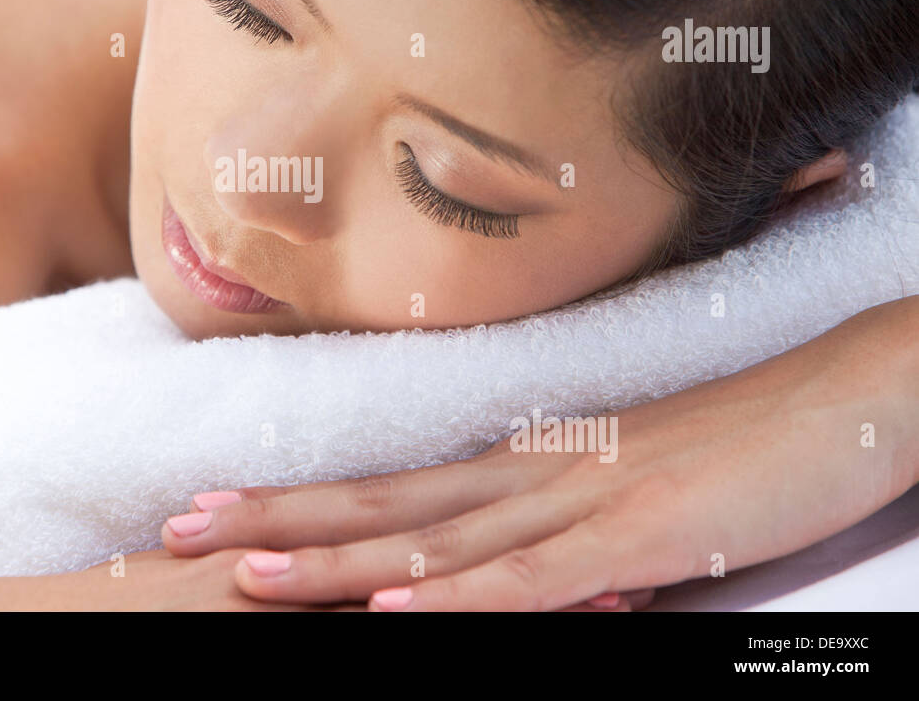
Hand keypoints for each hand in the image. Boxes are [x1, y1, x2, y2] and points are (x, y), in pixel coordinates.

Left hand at [162, 299, 918, 609]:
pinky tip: (398, 612)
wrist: (834, 398)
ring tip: (245, 578)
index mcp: (518, 466)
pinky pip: (536, 578)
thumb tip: (487, 571)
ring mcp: (579, 504)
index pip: (385, 487)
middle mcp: (528, 477)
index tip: (212, 509)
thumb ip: (545, 530)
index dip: (294, 502)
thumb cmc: (725, 444)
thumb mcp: (615, 492)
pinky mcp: (640, 538)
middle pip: (381, 505)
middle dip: (275, 523)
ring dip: (337, 565)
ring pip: (437, 543)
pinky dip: (462, 599)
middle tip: (176, 531)